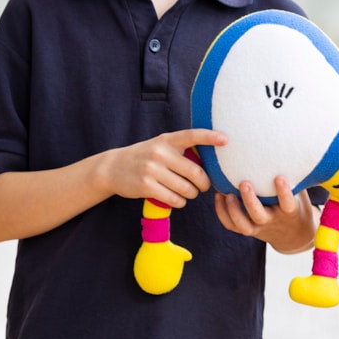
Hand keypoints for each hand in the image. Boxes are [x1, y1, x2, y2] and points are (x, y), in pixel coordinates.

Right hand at [103, 129, 222, 207]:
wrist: (112, 168)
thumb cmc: (145, 157)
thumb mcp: (161, 146)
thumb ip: (181, 150)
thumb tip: (210, 162)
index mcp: (167, 140)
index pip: (192, 135)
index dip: (210, 137)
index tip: (226, 140)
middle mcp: (160, 153)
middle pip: (196, 173)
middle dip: (205, 184)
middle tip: (203, 186)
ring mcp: (152, 170)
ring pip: (187, 189)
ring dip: (191, 195)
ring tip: (187, 192)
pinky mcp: (146, 186)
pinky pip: (174, 199)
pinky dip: (180, 202)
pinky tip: (176, 199)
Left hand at [214, 175, 316, 253]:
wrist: (293, 235)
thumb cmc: (295, 205)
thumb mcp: (300, 194)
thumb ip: (295, 179)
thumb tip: (293, 151)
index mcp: (289, 212)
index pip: (288, 203)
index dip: (284, 192)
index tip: (279, 177)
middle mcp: (273, 221)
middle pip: (259, 216)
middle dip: (250, 201)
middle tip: (244, 183)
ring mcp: (259, 227)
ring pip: (243, 225)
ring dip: (233, 210)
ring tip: (226, 193)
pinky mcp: (249, 230)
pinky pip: (232, 226)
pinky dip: (222, 213)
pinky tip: (219, 196)